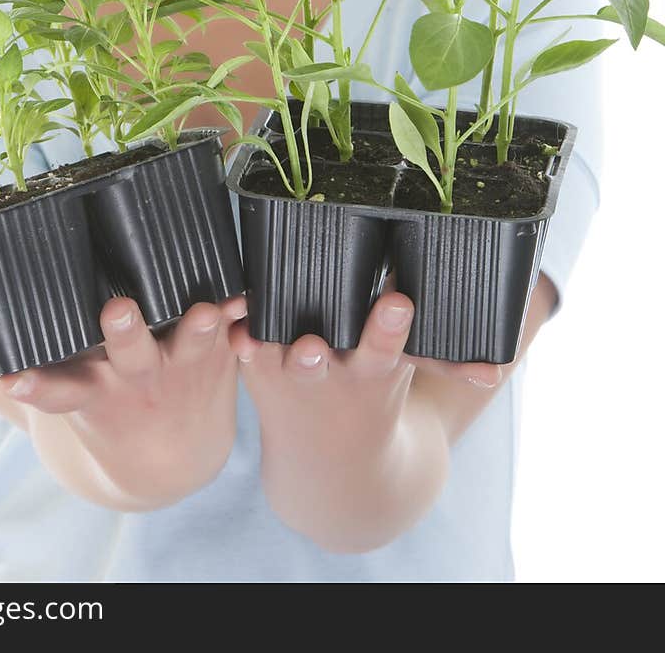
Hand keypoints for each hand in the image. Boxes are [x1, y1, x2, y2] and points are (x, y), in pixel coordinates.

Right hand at [0, 293, 247, 508]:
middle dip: (123, 332)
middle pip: (126, 354)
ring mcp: (178, 370)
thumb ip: (18, 378)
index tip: (16, 378)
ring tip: (206, 311)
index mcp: (88, 390)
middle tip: (118, 311)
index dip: (34, 385)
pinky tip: (252, 303)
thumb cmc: (103, 407)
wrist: (168, 464)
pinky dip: (246, 324)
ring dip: (196, 328)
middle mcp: (131, 379)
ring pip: (187, 347)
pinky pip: (234, 341)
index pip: (54, 390)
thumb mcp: (64, 398)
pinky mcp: (217, 359)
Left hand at [226, 279, 500, 548]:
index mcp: (377, 369)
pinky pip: (243, 348)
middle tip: (371, 317)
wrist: (334, 473)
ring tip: (303, 343)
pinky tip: (226, 316)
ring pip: (293, 354)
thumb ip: (460, 349)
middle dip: (360, 335)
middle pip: (353, 349)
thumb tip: (544, 299)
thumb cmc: (377, 399)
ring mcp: (293, 372)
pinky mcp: (255, 367)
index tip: (402, 303)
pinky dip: (235, 337)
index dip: (394, 324)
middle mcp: (338, 371)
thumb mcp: (417, 377)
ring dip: (295, 349)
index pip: (391, 342)